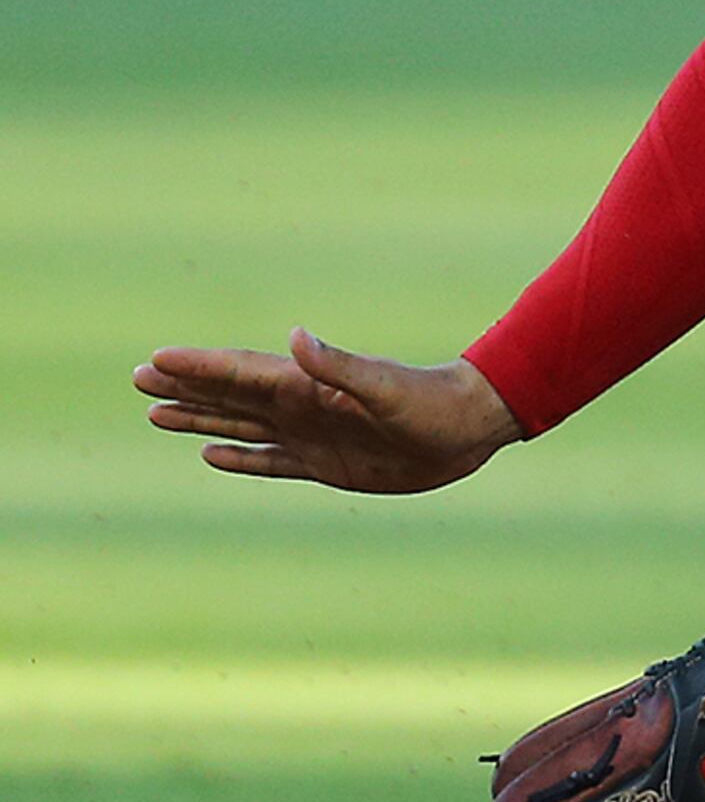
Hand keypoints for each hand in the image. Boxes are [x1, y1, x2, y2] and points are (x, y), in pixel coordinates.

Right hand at [134, 332, 520, 494]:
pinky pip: (270, 461)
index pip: (240, 371)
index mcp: (308, 385)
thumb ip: (338, 366)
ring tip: (155, 412)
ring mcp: (310, 434)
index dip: (198, 365)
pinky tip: (209, 452)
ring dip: (199, 418)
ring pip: (240, 425)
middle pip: (228, 394)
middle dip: (184, 386)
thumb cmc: (431, 403)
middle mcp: (301, 406)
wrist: (467, 429)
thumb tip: (295, 337)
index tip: (156, 358)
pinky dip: (239, 456)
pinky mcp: (325, 464)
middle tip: (139, 378)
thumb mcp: (384, 386)